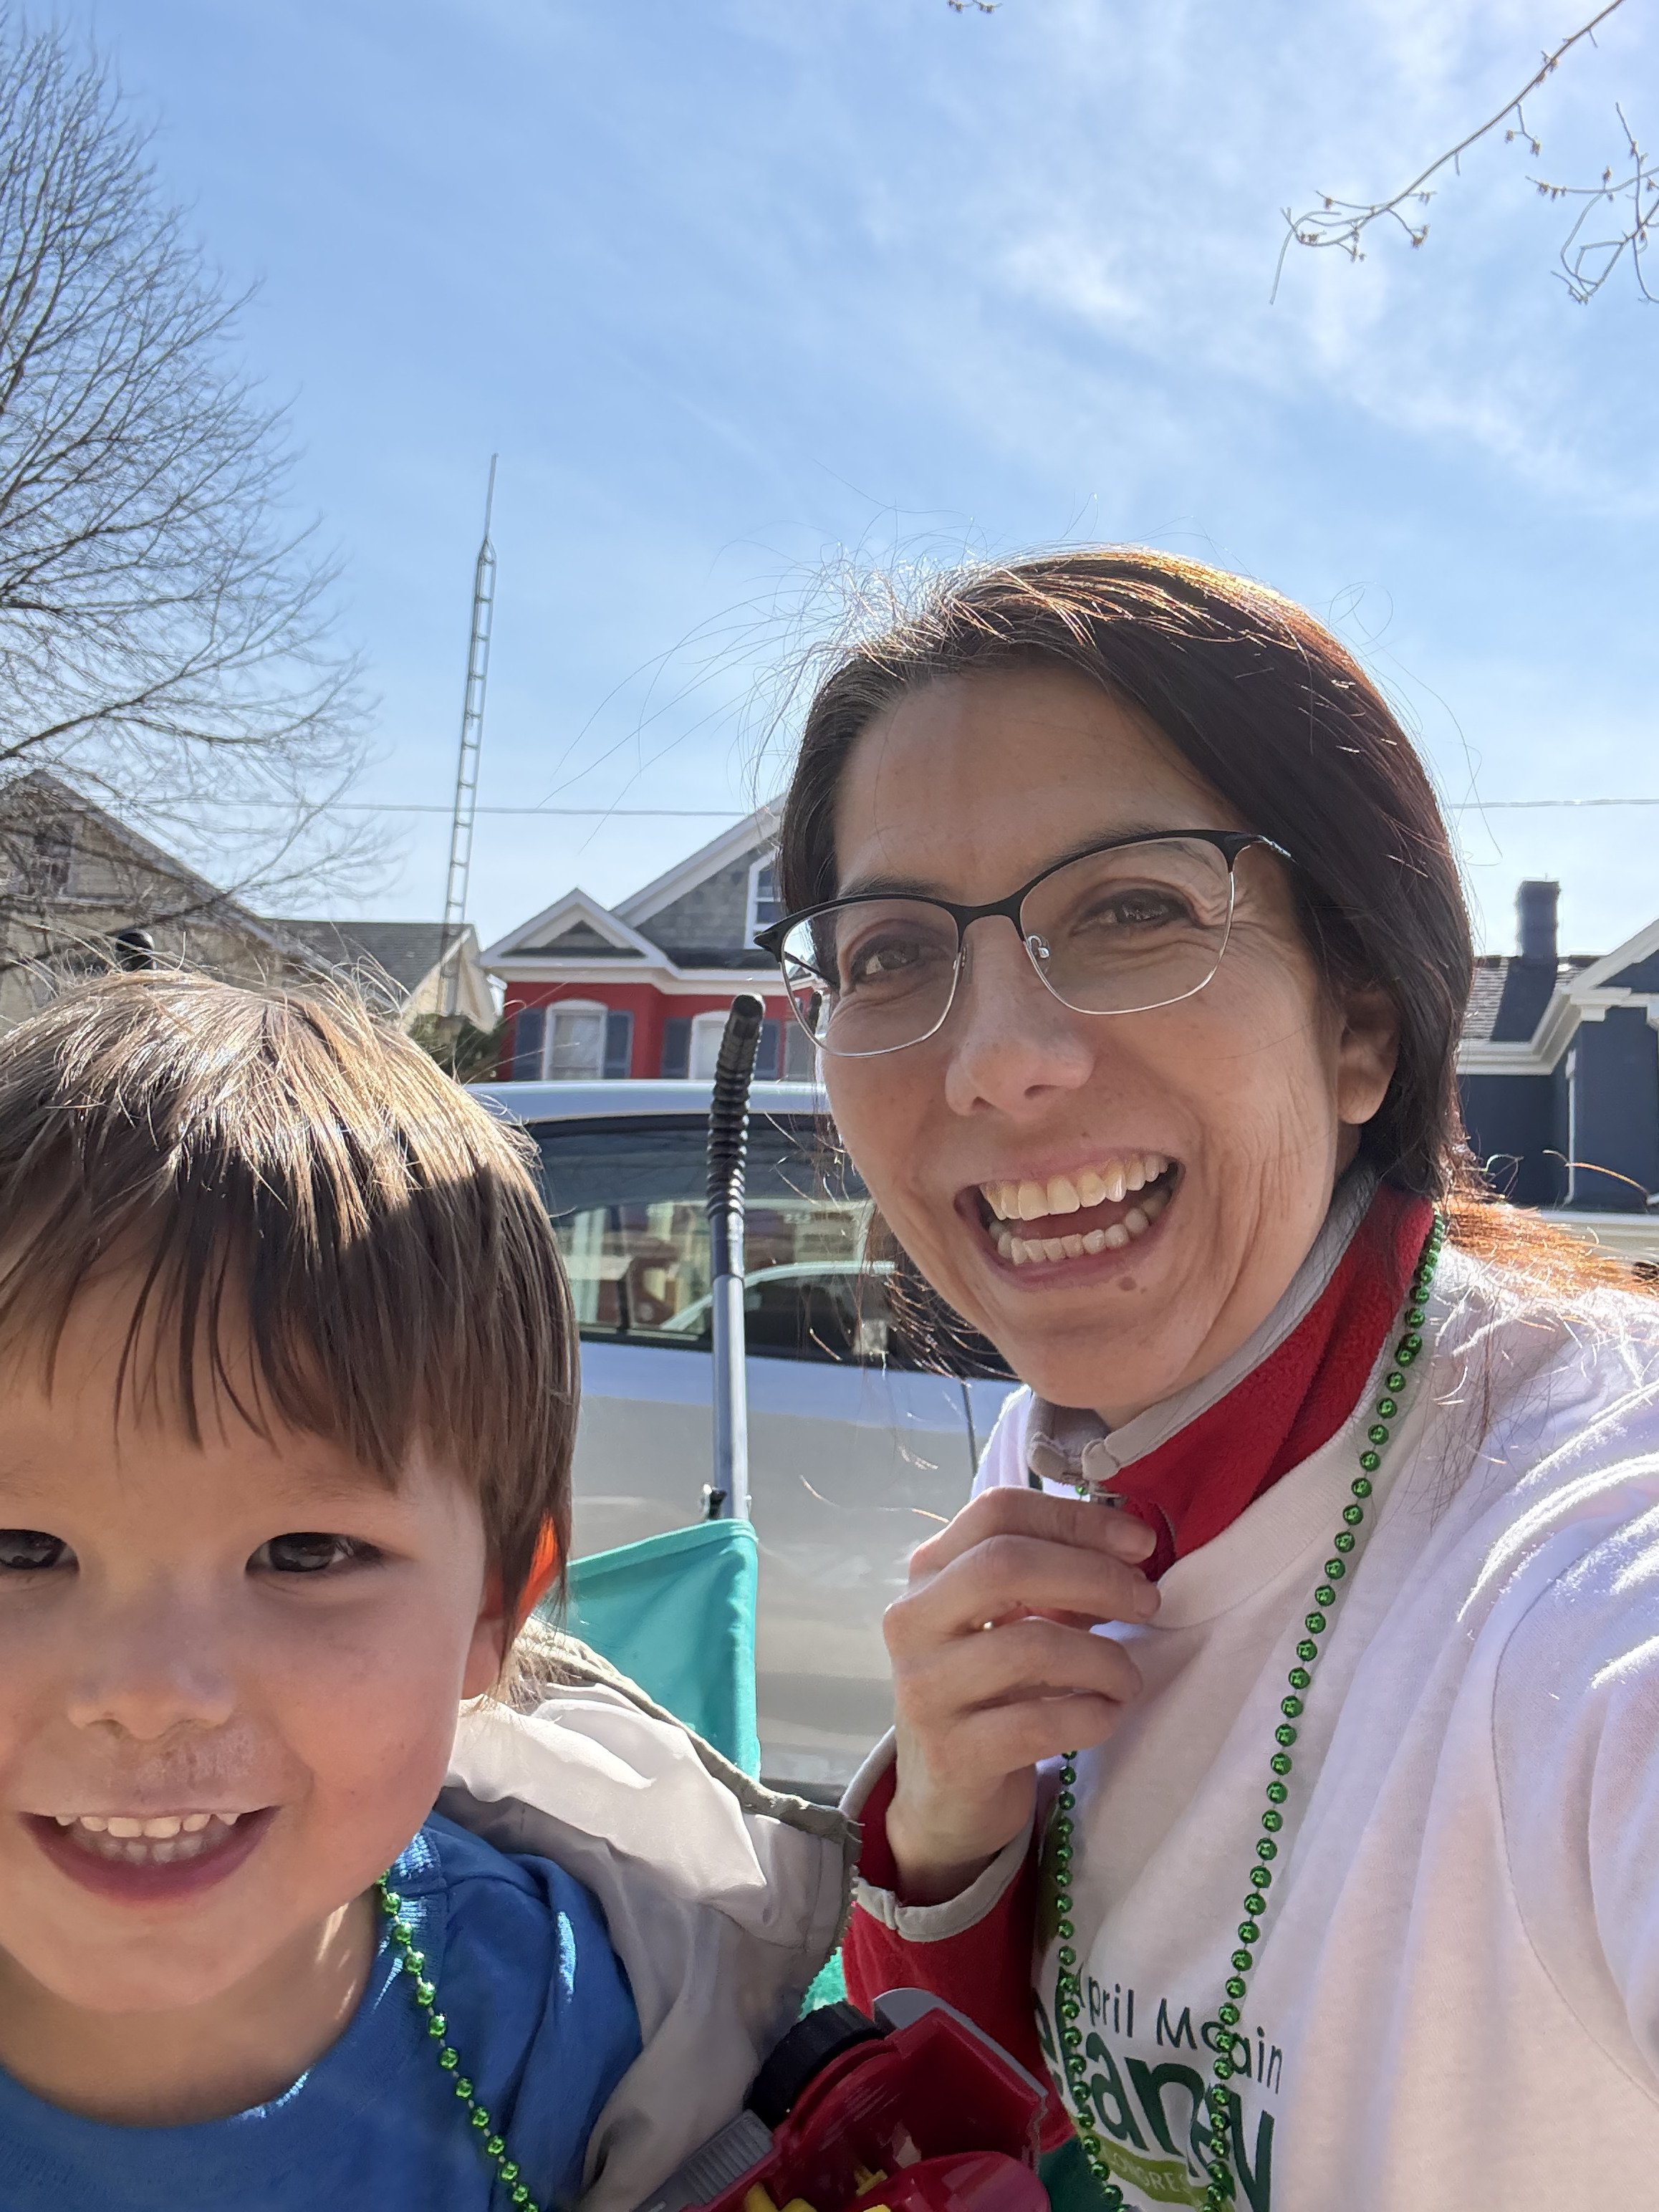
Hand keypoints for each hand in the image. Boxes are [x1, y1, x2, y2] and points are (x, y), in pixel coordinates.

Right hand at [882, 1485, 1158, 1903]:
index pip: (997, 1511)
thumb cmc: (988, 1691)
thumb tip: (1129, 1554)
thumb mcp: (1007, 1623)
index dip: (1075, 1517)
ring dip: (1104, 1659)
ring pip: (1031, 1646)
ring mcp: (926, 1688)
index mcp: (929, 1573)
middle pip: (1006, 1565)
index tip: (1139, 1541)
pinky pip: (1040, 1723)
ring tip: (1128, 1678)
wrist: (944, 1796)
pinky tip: (1108, 1714)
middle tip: (1148, 1602)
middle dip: (1094, 1576)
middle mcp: (913, 1621)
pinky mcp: (953, 1754)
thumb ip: (1050, 1582)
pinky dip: (1093, 1714)